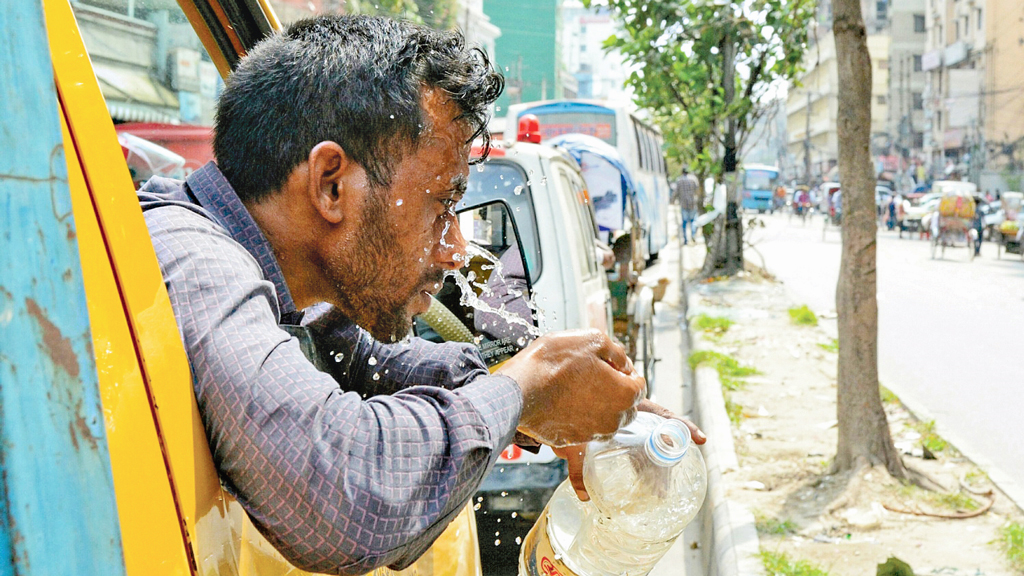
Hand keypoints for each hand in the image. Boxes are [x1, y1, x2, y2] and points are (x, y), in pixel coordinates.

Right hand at [497, 329, 644, 447]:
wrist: (519, 389)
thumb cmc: (554, 362)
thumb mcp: (591, 340)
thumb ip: (617, 352)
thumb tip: (624, 363)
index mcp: (625, 395)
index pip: (640, 385)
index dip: (626, 372)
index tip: (611, 366)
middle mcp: (613, 420)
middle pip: (625, 406)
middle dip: (616, 391)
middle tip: (594, 376)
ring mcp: (592, 433)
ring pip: (605, 419)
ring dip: (598, 406)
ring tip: (577, 388)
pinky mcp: (571, 440)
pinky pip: (582, 428)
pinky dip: (578, 417)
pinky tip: (564, 401)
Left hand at [554, 400, 705, 501]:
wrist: (545, 411)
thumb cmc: (561, 415)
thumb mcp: (572, 443)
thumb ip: (577, 468)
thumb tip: (583, 495)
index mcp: (627, 407)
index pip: (661, 416)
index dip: (682, 427)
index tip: (700, 439)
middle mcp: (629, 418)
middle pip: (657, 439)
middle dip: (666, 463)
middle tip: (664, 488)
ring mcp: (624, 429)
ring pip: (647, 448)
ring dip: (655, 470)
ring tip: (658, 492)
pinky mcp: (615, 439)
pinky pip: (635, 454)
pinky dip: (642, 469)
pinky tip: (648, 486)